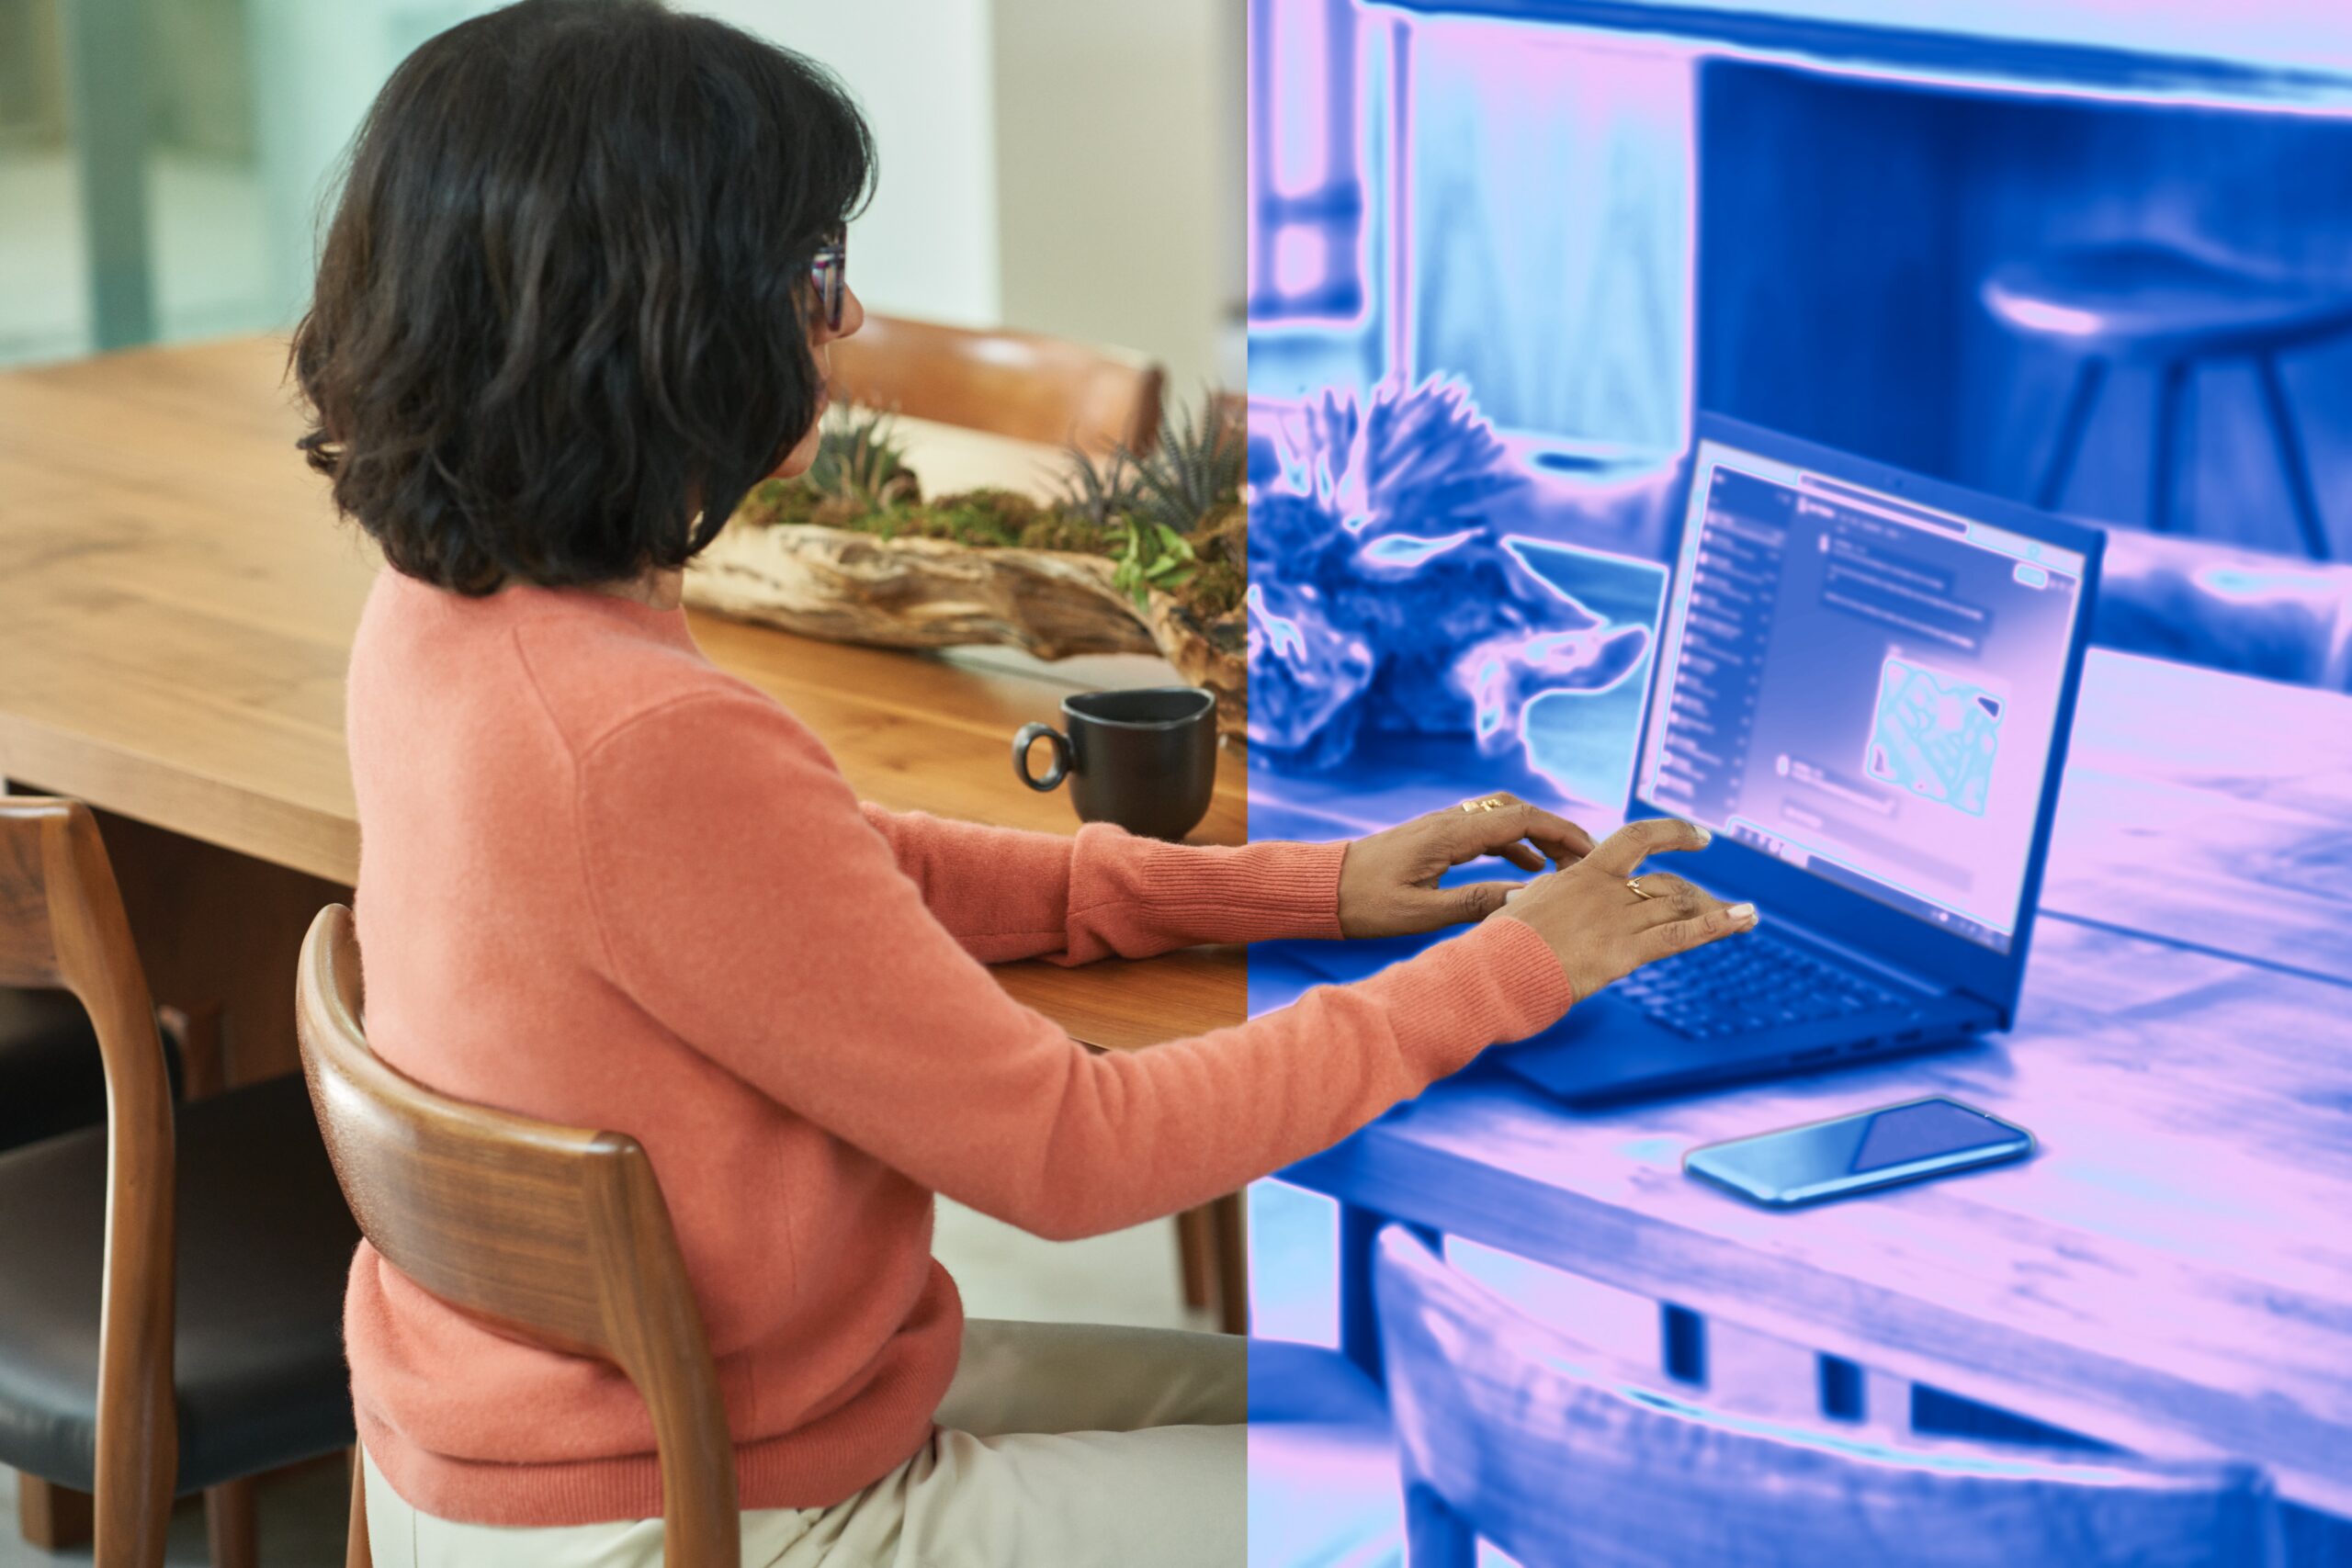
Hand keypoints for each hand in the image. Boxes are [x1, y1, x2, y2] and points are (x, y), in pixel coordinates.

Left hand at [1336, 793, 1596, 939]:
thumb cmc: (1364, 903)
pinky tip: (1525, 868)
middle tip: (1588, 859)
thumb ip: (1473, 904)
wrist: (1321, 888)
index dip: (1561, 832)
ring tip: (1565, 866)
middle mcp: (1449, 822)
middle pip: (1517, 812)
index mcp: (1449, 835)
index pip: (1520, 819)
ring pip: (1501, 819)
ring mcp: (1441, 827)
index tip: (1591, 851)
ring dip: (1536, 837)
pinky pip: (1484, 832)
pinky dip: (1512, 844)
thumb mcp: (1421, 912)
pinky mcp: (1433, 838)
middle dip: (1556, 831)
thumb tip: (1525, 900)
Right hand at [1493, 817, 1756, 1000]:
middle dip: (1696, 895)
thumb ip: (1540, 897)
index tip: (1697, 835)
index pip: (1636, 839)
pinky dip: (1719, 924)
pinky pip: (1681, 935)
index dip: (1673, 832)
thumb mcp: (1517, 906)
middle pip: (1666, 883)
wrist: (1492, 971)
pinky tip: (1746, 918)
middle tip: (1716, 904)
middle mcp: (1605, 890)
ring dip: (1716, 909)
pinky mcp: (1624, 952)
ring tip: (1747, 915)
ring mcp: (1616, 919)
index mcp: (1580, 874)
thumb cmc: (1497, 946)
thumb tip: (1531, 895)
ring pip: (1679, 905)